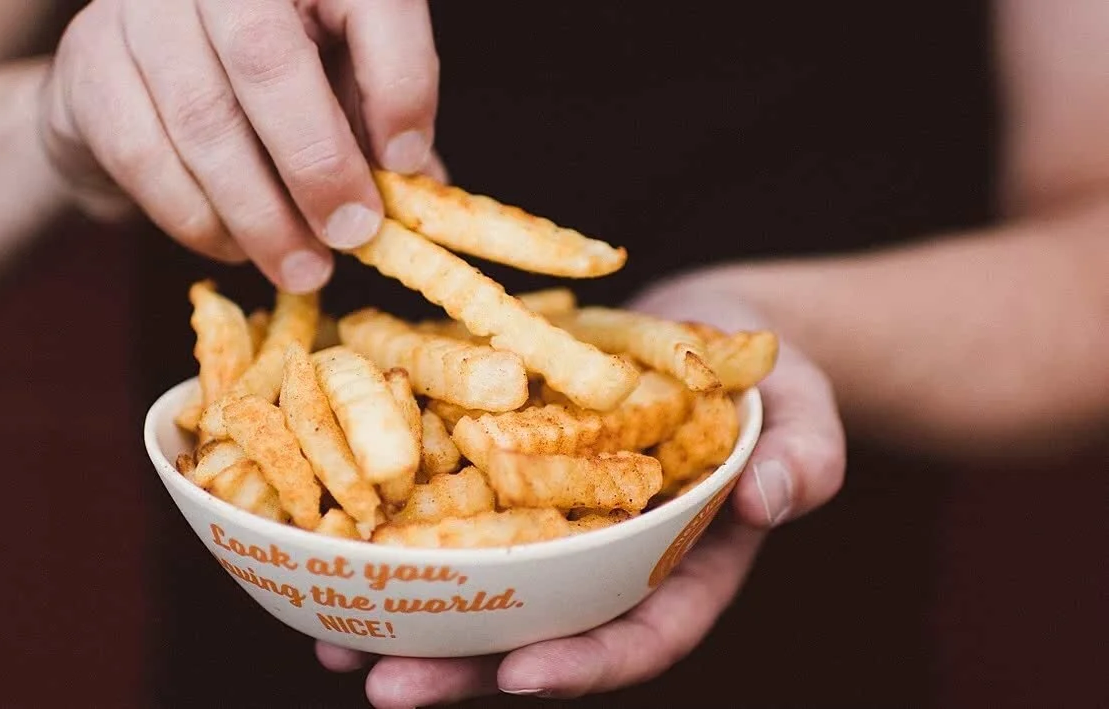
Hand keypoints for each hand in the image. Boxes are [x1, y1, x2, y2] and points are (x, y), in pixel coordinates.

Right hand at [41, 0, 442, 292]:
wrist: (132, 75)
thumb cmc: (263, 80)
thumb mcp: (337, 80)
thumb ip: (379, 122)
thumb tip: (427, 195)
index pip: (368, 2)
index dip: (399, 84)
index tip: (408, 164)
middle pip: (266, 58)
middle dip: (318, 165)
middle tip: (352, 236)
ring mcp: (142, 9)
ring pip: (203, 121)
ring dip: (261, 214)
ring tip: (303, 268)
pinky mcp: (91, 66)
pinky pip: (146, 159)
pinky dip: (200, 221)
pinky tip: (236, 248)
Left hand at [313, 274, 846, 706]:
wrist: (704, 331)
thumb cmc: (769, 379)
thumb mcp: (805, 410)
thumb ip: (807, 458)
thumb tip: (777, 499)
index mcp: (684, 571)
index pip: (641, 635)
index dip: (585, 664)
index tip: (522, 678)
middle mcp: (609, 566)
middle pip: (540, 635)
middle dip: (466, 672)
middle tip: (388, 690)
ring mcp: (557, 528)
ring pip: (484, 593)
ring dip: (412, 625)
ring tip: (335, 645)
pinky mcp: (512, 481)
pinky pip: (454, 521)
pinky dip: (400, 543)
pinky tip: (335, 557)